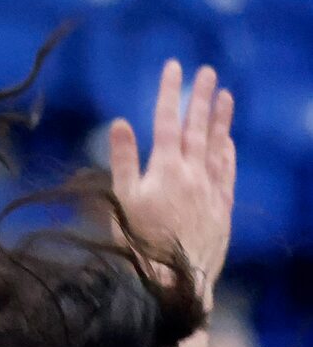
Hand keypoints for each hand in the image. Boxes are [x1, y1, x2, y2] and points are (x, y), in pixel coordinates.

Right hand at [109, 60, 236, 297]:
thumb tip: (120, 123)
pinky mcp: (221, 207)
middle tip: (206, 71)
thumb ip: (123, 160)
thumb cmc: (139, 241)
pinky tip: (228, 139)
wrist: (175, 279)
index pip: (167, 120)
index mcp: (166, 168)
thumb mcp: (121, 200)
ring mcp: (211, 190)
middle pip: (197, 128)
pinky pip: (228, 171)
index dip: (170, 92)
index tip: (174, 67)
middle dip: (200, 97)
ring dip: (220, 119)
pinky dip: (228, 151)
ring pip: (217, 146)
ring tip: (224, 95)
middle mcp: (193, 173)